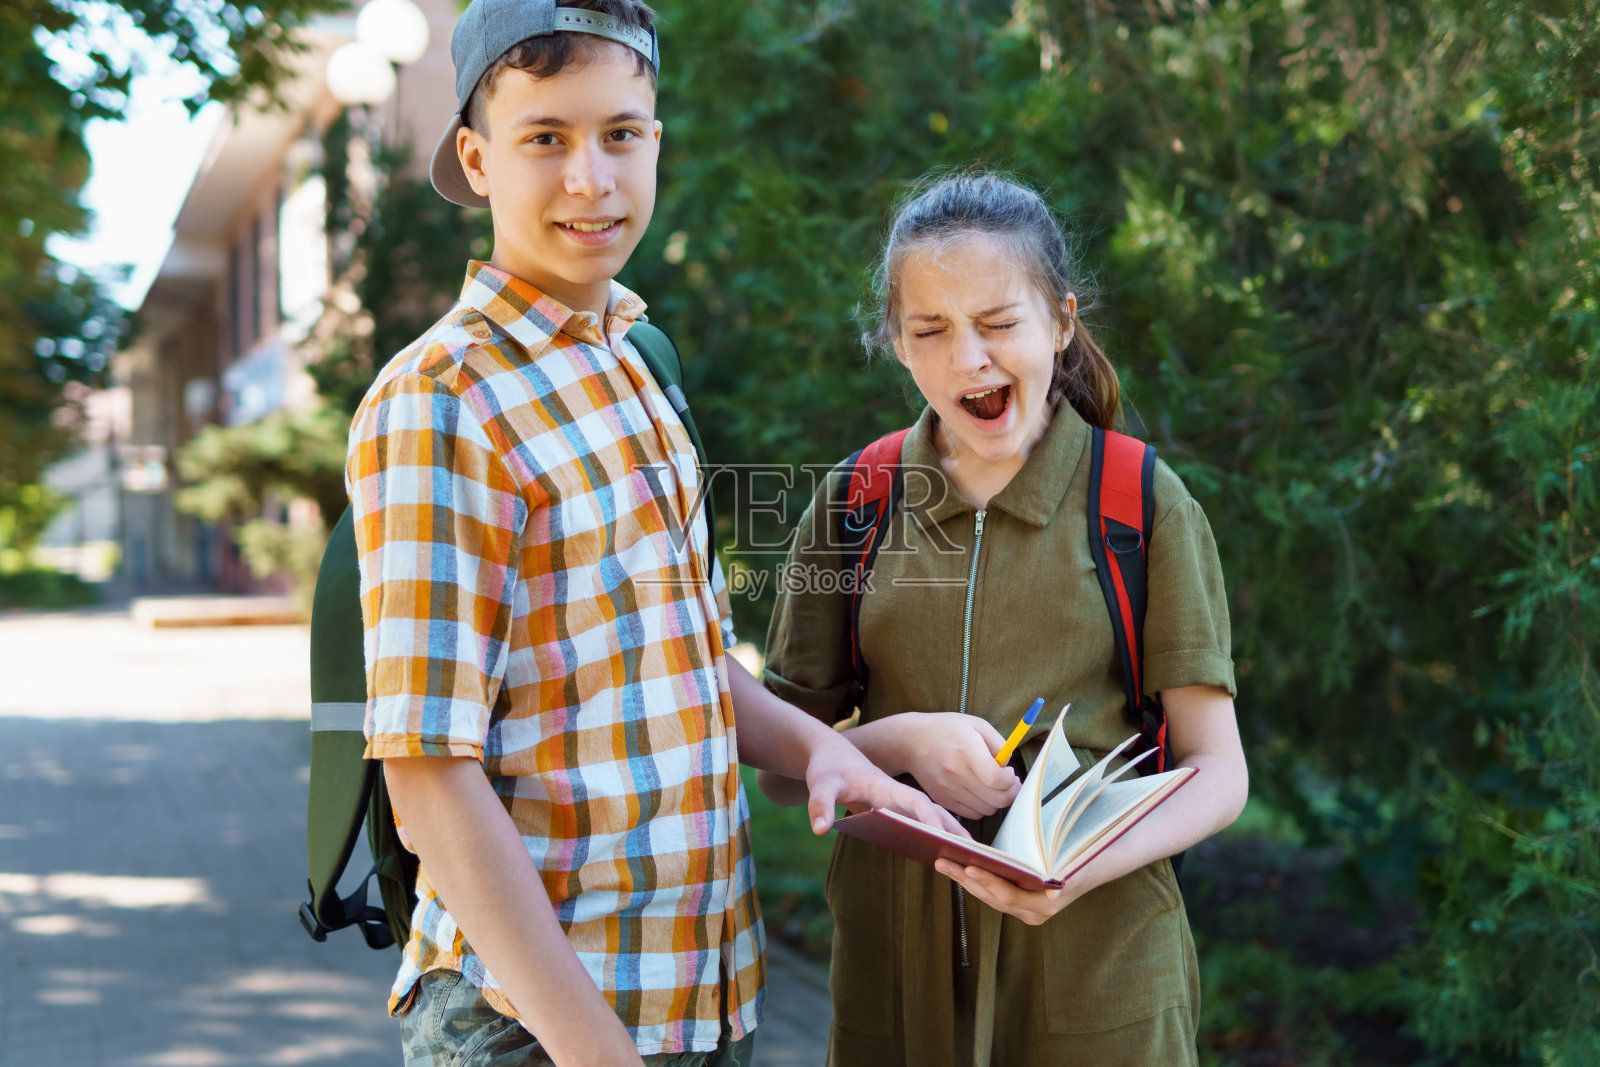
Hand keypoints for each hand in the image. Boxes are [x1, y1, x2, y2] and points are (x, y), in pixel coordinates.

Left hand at [804, 732, 968, 838]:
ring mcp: (896, 802)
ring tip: (969, 855)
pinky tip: (942, 852)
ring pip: (929, 816)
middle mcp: (896, 795)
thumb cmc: (827, 766)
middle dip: (953, 828)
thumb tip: (820, 830)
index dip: (931, 818)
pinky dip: (934, 834)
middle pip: (931, 810)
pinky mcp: (892, 808)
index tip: (946, 835)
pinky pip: (918, 822)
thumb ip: (820, 804)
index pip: (915, 802)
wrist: (830, 753)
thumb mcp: (820, 784)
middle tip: (974, 851)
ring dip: (949, 832)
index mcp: (885, 787)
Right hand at [859, 713, 1020, 819]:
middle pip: (995, 799)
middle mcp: (956, 773)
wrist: (911, 741)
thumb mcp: (976, 724)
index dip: (1010, 780)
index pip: (995, 778)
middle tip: (1010, 782)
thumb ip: (999, 744)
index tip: (1010, 772)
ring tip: (993, 786)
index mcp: (966, 750)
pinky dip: (982, 807)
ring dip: (996, 801)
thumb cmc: (947, 729)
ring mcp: (948, 790)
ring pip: (987, 810)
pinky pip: (973, 814)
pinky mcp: (943, 800)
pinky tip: (979, 792)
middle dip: (1010, 793)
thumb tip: (1010, 766)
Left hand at [934, 858, 1078, 926]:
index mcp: (1045, 905)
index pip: (1009, 896)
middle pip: (992, 897)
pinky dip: (977, 880)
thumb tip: (1053, 892)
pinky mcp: (1020, 903)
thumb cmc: (1086, 858)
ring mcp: (1025, 911)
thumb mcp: (1078, 865)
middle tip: (942, 861)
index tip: (969, 867)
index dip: (988, 882)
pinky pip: (994, 893)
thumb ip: (1064, 879)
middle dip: (965, 879)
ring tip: (943, 862)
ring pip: (989, 896)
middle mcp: (1033, 914)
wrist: (1100, 864)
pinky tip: (960, 867)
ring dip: (965, 880)